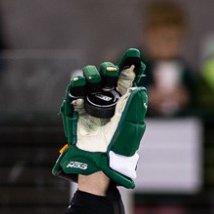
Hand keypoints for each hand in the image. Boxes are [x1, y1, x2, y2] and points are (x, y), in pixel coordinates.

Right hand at [53, 48, 148, 187]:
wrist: (99, 160)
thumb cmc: (119, 145)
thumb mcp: (131, 125)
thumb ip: (135, 105)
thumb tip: (139, 86)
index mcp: (123, 100)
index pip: (127, 77)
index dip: (130, 64)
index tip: (134, 54)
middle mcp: (107, 97)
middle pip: (107, 74)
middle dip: (109, 70)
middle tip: (111, 74)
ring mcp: (91, 101)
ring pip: (90, 78)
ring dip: (92, 74)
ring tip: (94, 79)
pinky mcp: (76, 107)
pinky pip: (74, 91)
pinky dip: (76, 85)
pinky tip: (80, 83)